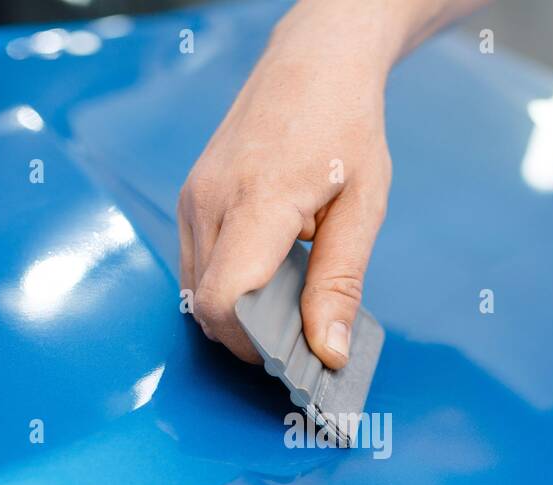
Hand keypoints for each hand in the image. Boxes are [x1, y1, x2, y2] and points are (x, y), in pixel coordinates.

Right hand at [178, 3, 396, 368]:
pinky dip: (227, 289)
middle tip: (301, 340)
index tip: (295, 355)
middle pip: (207, 307)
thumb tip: (329, 352)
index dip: (254, 344)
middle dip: (250, 338)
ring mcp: (192, 199)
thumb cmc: (344, 124)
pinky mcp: (189, 200)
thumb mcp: (363, 207)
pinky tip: (269, 279)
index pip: (225, 301)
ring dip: (237, 315)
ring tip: (288, 307)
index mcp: (257, 200)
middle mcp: (210, 200)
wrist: (313, 61)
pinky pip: (196, 266)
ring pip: (196, 292)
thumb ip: (341, 284)